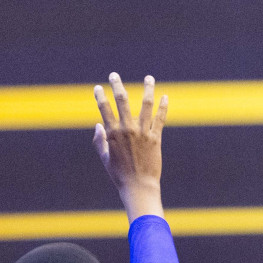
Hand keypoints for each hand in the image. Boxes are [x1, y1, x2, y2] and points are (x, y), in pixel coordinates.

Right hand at [94, 72, 167, 220]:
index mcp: (112, 134)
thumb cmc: (120, 175)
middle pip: (122, 101)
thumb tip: (98, 125)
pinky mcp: (156, 138)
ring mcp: (142, 132)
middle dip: (117, 85)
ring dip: (147, 89)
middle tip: (114, 75)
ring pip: (146, 105)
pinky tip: (165, 96)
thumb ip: (99, 141)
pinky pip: (160, 118)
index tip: (98, 88)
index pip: (104, 109)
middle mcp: (127, 129)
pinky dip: (163, 106)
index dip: (100, 97)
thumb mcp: (105, 158)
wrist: (139, 187)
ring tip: (149, 78)